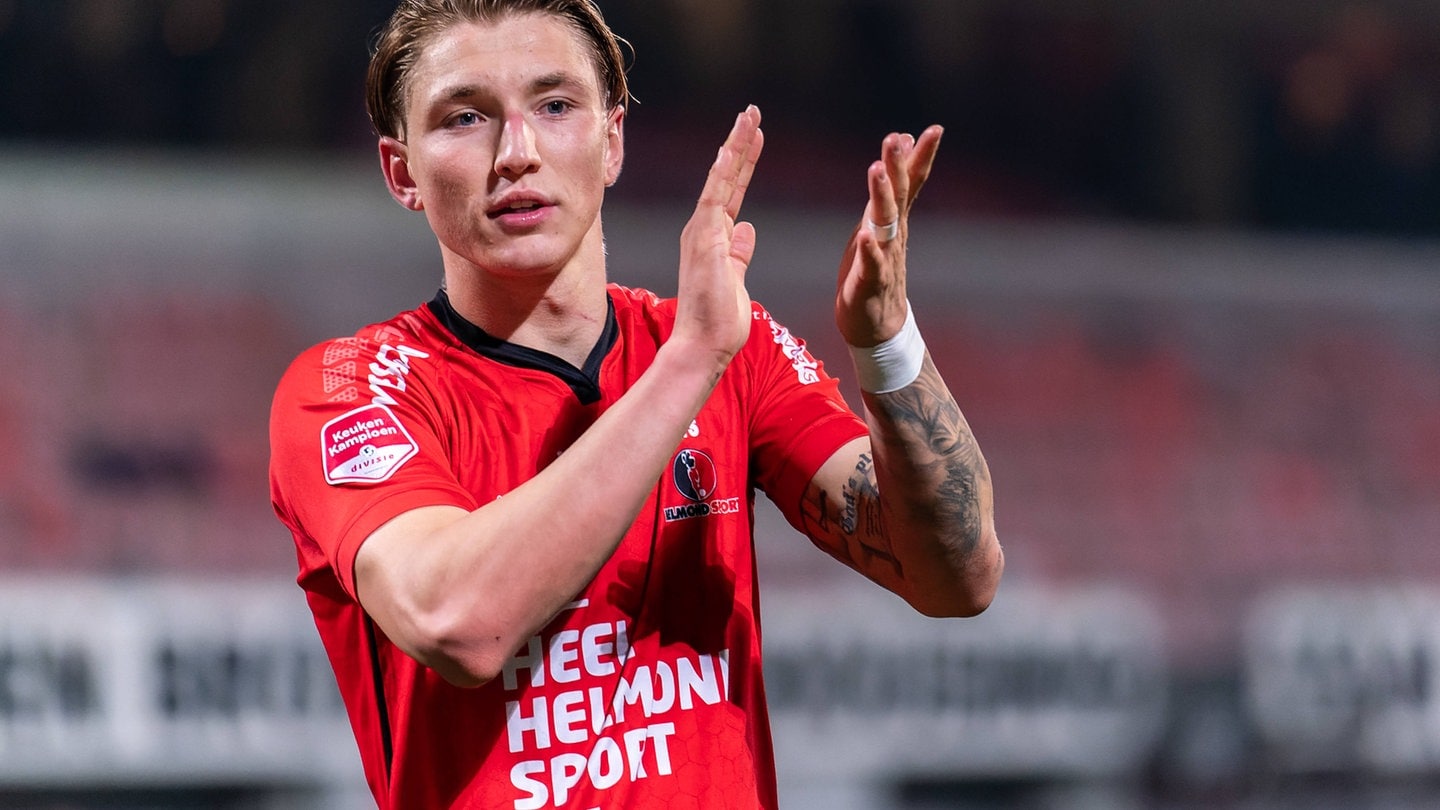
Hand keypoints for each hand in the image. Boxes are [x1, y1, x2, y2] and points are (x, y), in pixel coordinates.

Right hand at [673, 106, 764, 368]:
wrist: (702, 345)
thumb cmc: (718, 320)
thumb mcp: (736, 278)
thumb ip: (739, 253)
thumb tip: (747, 228)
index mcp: (714, 237)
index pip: (731, 191)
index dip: (743, 163)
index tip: (754, 138)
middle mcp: (704, 229)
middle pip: (725, 177)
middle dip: (740, 144)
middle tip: (752, 114)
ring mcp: (702, 232)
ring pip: (720, 179)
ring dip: (735, 147)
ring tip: (749, 118)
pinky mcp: (704, 239)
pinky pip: (714, 197)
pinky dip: (722, 172)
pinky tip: (730, 148)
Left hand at [835, 125, 942, 347]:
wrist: (877, 325)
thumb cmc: (875, 268)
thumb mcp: (884, 222)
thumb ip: (895, 187)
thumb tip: (904, 145)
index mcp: (894, 219)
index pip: (912, 183)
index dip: (922, 155)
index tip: (934, 129)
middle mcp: (893, 235)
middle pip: (898, 196)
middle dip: (897, 166)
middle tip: (895, 138)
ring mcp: (884, 258)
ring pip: (884, 223)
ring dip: (881, 196)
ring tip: (876, 170)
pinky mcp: (870, 283)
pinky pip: (871, 264)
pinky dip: (870, 250)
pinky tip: (866, 235)